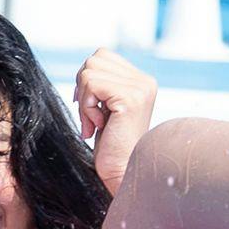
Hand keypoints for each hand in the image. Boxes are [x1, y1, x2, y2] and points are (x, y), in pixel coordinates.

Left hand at [73, 48, 157, 193]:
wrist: (121, 172)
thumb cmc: (111, 146)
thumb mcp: (106, 107)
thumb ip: (101, 84)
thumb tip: (83, 68)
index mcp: (141, 81)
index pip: (102, 56)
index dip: (87, 80)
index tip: (90, 106)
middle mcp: (144, 81)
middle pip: (94, 60)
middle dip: (83, 89)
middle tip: (91, 117)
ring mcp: (140, 88)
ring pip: (89, 71)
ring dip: (84, 100)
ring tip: (95, 123)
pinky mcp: (130, 98)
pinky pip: (91, 85)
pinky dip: (87, 108)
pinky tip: (98, 126)